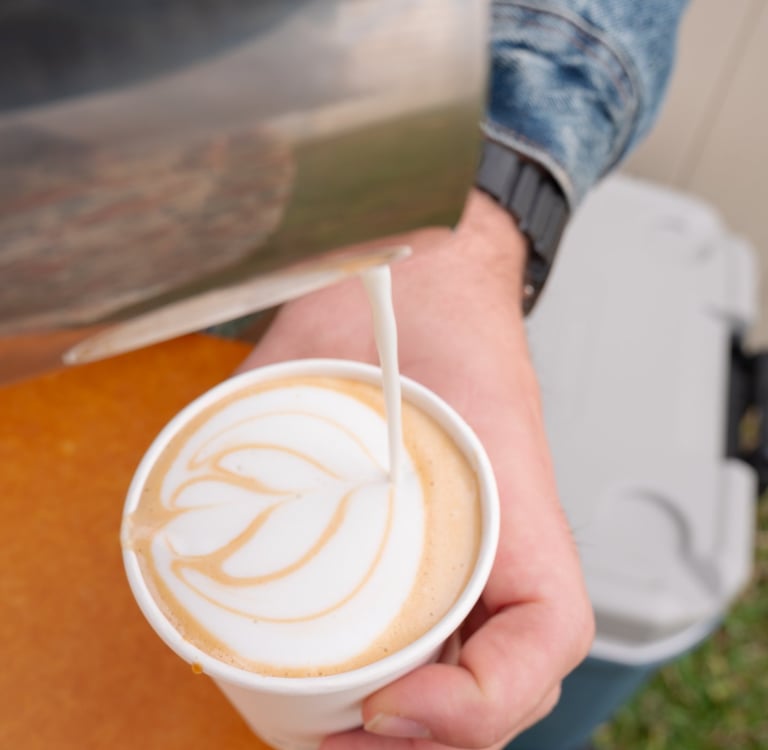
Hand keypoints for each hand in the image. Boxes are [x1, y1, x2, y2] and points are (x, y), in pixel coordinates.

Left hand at [238, 189, 593, 748]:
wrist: (436, 279)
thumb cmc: (412, 300)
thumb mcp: (336, 341)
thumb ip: (266, 410)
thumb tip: (183, 498)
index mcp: (513, 492)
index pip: (549, 630)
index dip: (482, 700)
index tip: (388, 703)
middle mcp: (504, 537)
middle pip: (506, 682)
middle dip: (427, 742)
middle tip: (331, 744)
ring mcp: (477, 548)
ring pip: (474, 671)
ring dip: (414, 734)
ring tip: (325, 740)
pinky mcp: (445, 546)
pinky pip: (445, 633)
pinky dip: (409, 687)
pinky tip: (340, 700)